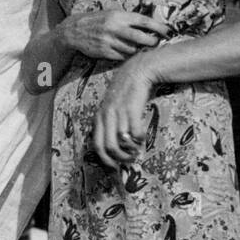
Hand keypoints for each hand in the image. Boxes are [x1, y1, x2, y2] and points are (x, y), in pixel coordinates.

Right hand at [67, 8, 168, 61]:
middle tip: (156, 42)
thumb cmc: (95, 20)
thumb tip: (147, 24)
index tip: (167, 31)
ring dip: (138, 49)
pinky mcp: (103, 52)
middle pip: (140, 37)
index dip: (158, 27)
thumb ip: (127, 18)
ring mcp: (108, 41)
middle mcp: (114, 28)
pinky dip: (126, 55)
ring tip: (140, 47)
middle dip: (151, 41)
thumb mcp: (111, 13)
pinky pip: (121, 56)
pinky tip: (127, 52)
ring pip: (131, 49)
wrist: (73, 31)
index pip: (143, 21)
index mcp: (118, 16)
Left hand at [93, 52, 156, 167]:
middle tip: (130, 160)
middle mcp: (106, 116)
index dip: (105, 160)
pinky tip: (142, 137)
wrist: (137, 70)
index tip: (115, 169)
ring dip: (131, 150)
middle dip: (120, 158)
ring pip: (122, 141)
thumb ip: (110, 124)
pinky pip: (134, 132)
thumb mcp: (112, 108)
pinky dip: (139, 139)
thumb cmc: (126, 93)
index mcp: (99, 117)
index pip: (97, 145)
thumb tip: (114, 148)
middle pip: (109, 147)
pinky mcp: (131, 108)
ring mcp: (118, 112)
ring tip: (137, 149)